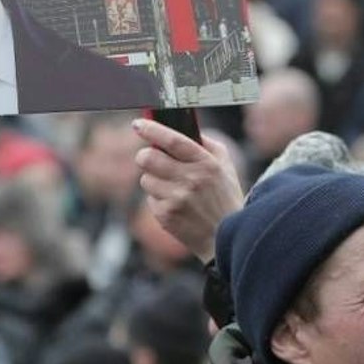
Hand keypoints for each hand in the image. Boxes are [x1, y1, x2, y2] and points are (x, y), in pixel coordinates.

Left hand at [133, 117, 243, 263]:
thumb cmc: (224, 198)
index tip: (138, 124)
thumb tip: (182, 128)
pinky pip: (149, 199)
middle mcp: (191, 180)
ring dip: (153, 180)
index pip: (173, 140)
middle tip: (149, 157)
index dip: (152, 130)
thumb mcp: (225, 166)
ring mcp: (177, 199)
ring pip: (145, 179)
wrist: (224, 238)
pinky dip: (158, 199)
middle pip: (148, 158)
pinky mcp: (166, 215)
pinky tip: (175, 205)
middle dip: (144, 156)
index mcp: (206, 164)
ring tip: (171, 187)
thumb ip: (206, 144)